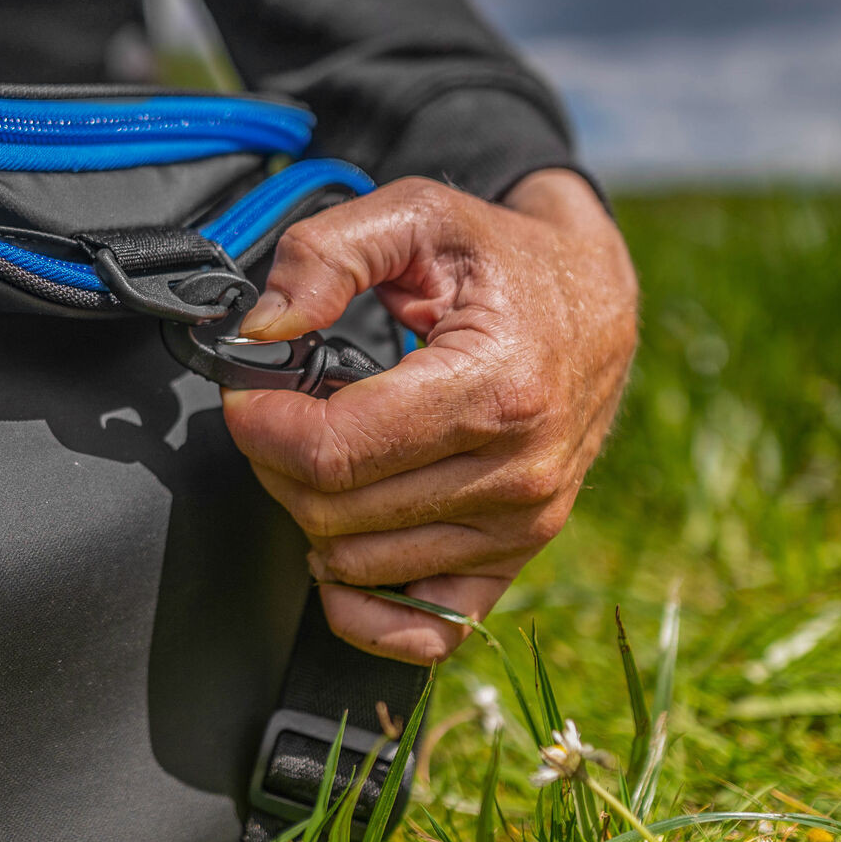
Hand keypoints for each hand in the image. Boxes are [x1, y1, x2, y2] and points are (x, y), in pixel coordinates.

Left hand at [220, 170, 638, 663]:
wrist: (596, 296)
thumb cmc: (504, 257)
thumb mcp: (418, 213)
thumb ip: (327, 253)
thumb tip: (264, 326)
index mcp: (495, 388)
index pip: (334, 452)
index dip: (261, 425)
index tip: (245, 388)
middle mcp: (518, 472)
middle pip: (334, 513)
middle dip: (276, 460)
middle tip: (278, 410)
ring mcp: (522, 526)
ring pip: (357, 566)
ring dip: (309, 513)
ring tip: (320, 450)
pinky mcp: (516, 557)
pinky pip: (424, 628)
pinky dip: (362, 609)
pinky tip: (336, 553)